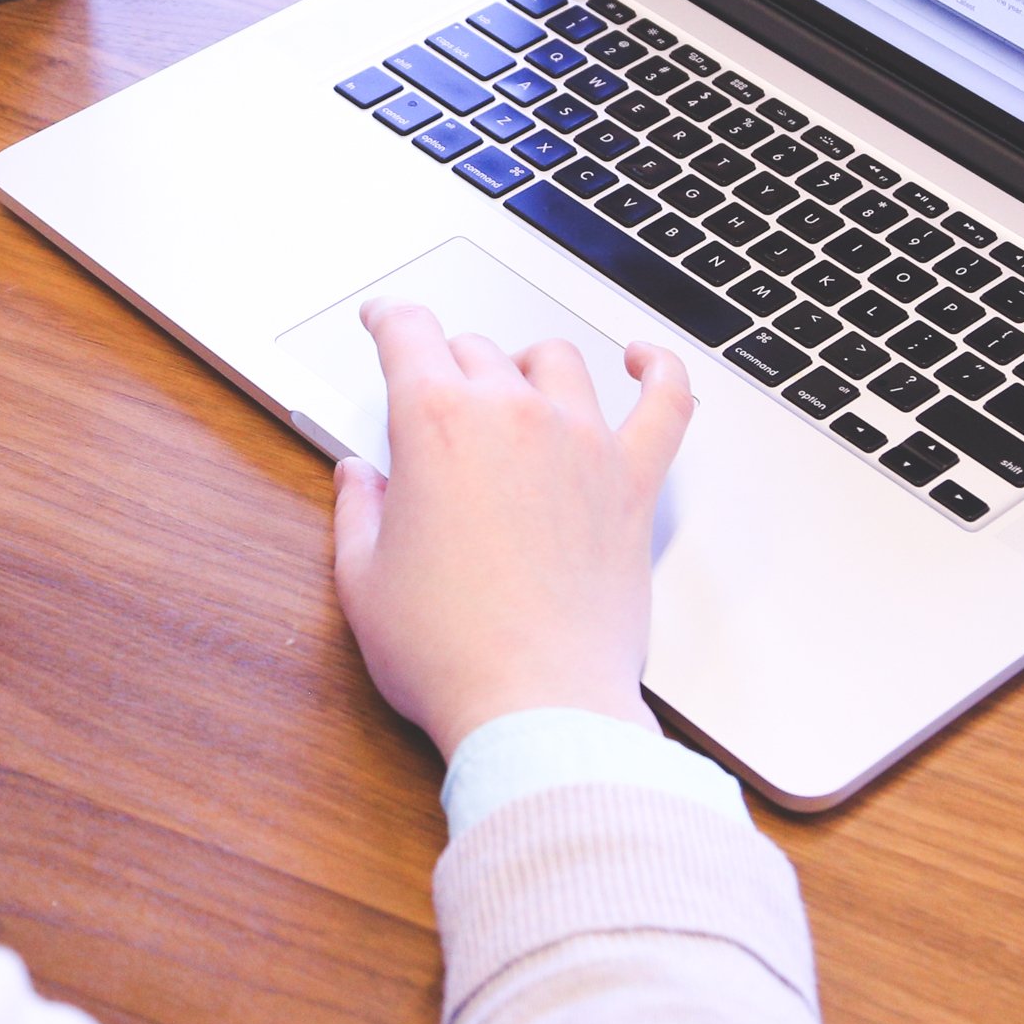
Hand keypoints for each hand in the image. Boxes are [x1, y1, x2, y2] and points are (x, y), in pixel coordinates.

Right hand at [330, 300, 695, 760]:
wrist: (536, 704)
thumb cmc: (449, 653)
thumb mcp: (364, 581)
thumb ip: (358, 513)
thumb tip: (360, 478)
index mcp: (437, 425)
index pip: (409, 335)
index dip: (389, 318)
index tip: (385, 320)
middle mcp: (514, 415)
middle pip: (476, 350)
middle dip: (447, 364)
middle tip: (434, 395)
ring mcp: (583, 443)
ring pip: (556, 361)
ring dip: (526, 364)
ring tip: (514, 384)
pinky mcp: (634, 483)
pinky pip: (665, 403)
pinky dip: (658, 371)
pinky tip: (643, 361)